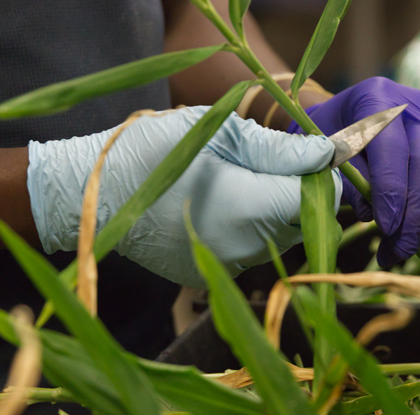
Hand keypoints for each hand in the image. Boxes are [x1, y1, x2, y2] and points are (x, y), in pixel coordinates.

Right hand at [27, 106, 339, 286]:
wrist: (93, 194)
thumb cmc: (151, 151)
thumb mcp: (216, 132)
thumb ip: (276, 148)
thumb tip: (326, 155)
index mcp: (249, 208)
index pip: (317, 201)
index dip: (318, 178)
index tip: (303, 159)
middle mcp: (244, 248)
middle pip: (300, 224)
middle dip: (295, 195)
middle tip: (264, 165)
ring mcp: (225, 268)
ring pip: (276, 242)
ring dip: (271, 215)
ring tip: (235, 184)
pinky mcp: (207, 276)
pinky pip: (246, 254)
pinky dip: (244, 232)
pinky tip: (215, 209)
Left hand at [288, 77, 419, 266]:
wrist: (341, 119)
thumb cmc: (323, 138)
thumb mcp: (321, 154)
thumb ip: (344, 179)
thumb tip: (371, 213)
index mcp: (376, 98)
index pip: (392, 147)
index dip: (392, 190)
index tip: (386, 227)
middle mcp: (413, 106)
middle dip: (416, 214)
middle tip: (399, 250)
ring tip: (402, 248)